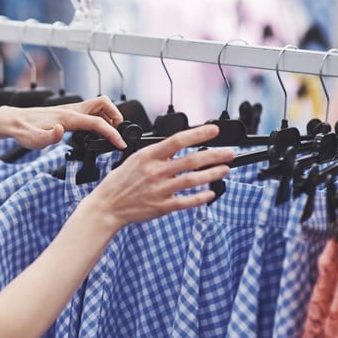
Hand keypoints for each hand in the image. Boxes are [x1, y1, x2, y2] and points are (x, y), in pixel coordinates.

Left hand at [7, 96, 126, 149]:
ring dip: (109, 116)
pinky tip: (94, 132)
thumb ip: (48, 137)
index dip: (112, 133)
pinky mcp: (69, 112)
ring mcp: (71, 109)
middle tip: (117, 132)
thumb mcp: (34, 140)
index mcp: (68, 118)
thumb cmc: (24, 131)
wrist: (15, 121)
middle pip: (104, 104)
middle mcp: (72, 110)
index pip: (97, 122)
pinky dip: (99, 118)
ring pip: (98, 106)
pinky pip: (91, 111)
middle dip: (116, 116)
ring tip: (109, 133)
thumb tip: (60, 130)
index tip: (120, 143)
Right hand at [83, 125, 233, 230]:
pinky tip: (210, 193)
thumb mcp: (134, 160)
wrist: (107, 206)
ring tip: (225, 169)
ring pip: (192, 181)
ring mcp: (159, 190)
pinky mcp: (161, 206)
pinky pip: (186, 202)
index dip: (198, 134)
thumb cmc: (119, 182)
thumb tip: (179, 146)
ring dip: (212, 174)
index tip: (214, 130)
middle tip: (230, 153)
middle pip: (191, 161)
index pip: (178, 140)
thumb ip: (156, 154)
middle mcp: (155, 172)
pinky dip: (200, 198)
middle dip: (215, 156)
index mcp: (148, 156)